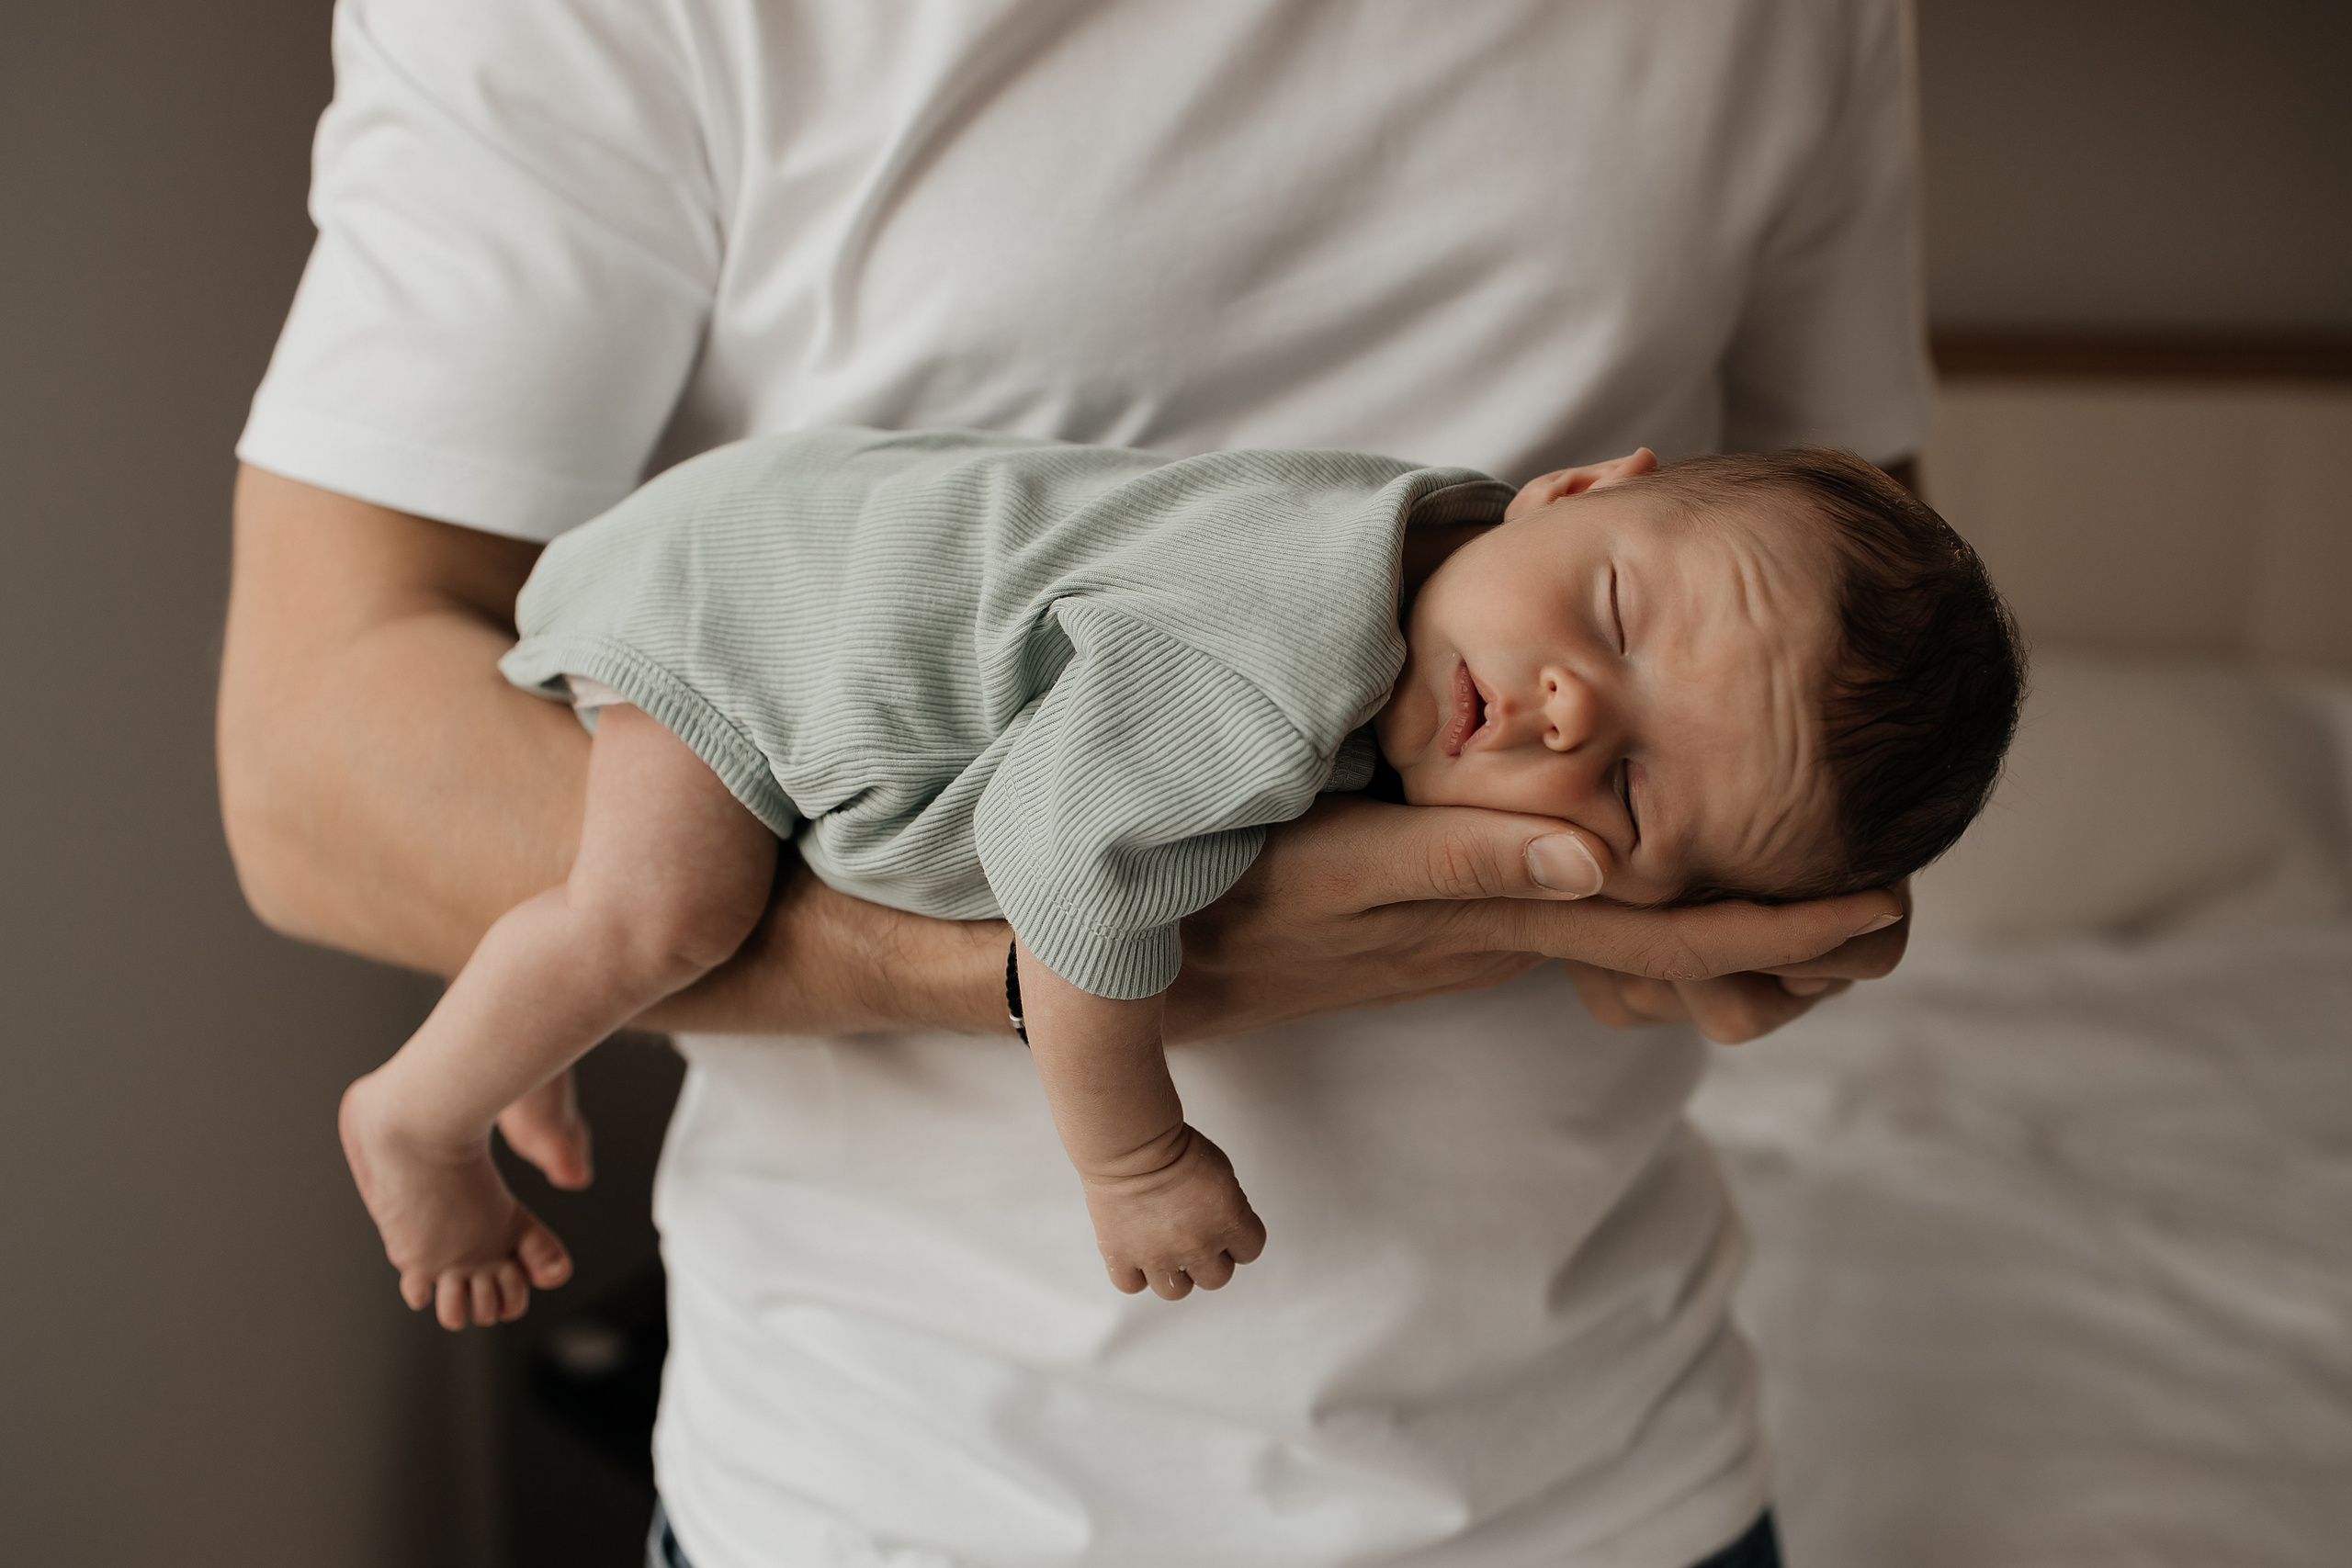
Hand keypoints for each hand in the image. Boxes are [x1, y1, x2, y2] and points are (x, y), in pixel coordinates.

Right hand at [1082, 1125, 1267, 1300]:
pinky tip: (1135, 1254)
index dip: (1238, 1241)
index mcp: (1228, 1222)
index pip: (1249, 1250)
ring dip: (1173, 1273)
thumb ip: (1225, 1204)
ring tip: (1164, 1251)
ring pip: (1176, 1291)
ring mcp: (1158, 1256)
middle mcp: (1197, 1246)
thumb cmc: (1172, 1146)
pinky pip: (1132, 1285)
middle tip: (1194, 1240)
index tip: (1227, 1232)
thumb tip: (1219, 1220)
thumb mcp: (1220, 1170)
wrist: (1130, 1145)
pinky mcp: (1122, 1256)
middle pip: (1216, 1278)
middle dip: (1208, 1260)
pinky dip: (1134, 1274)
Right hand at [1166, 796, 1904, 1043]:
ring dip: (1725, 922)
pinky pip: (1575, 915)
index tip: (1886, 909)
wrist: (1151, 963)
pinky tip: (1659, 865)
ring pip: (1632, 934)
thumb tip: (1607, 854)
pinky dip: (1646, 903)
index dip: (1781, 929)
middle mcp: (1508, 930)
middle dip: (1787, 934)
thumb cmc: (1232, 900)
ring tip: (1817, 885)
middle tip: (1900, 900)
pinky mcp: (1445, 913)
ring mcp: (1479, 929)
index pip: (1671, 937)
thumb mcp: (1339, 868)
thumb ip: (1464, 858)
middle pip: (1677, 947)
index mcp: (1501, 917)